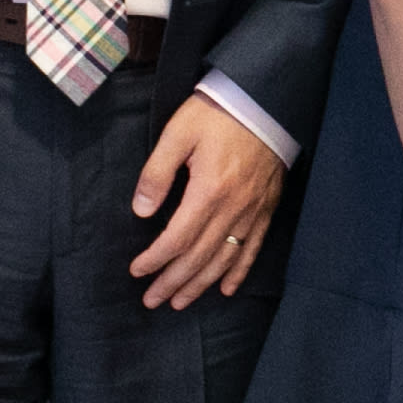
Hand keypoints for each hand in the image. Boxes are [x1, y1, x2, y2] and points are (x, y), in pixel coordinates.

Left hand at [127, 89, 285, 309]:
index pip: (176, 239)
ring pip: (224, 260)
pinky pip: (253, 249)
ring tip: (179, 302)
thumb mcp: (178, 133)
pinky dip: (239, 273)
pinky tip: (225, 289)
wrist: (265, 100)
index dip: (155, 260)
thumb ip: (157, 173)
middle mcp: (233, 208)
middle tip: (152, 301)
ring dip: (200, 284)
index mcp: (208, 191)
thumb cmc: (217, 113)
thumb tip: (141, 210)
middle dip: (172, 282)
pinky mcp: (266, 209)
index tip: (137, 271)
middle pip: (198, 257)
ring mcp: (252, 211)